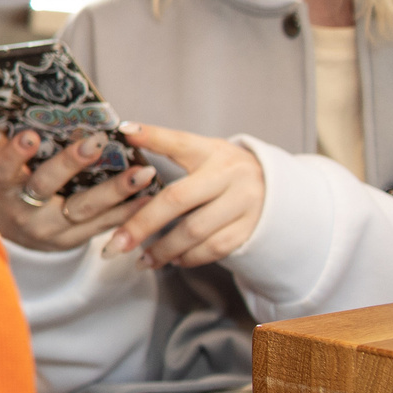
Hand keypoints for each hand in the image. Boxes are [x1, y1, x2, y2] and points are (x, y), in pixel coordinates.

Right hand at [0, 127, 158, 251]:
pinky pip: (103, 225)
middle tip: (96, 143)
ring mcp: (49, 230)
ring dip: (116, 190)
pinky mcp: (72, 241)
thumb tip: (42, 109)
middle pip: (46, 187)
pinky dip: (128, 210)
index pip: (4, 169)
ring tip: (143, 172)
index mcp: (5, 188)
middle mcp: (23, 211)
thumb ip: (19, 144)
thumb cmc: (17, 188)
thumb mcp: (10, 168)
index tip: (31, 135)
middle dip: (71, 164)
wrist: (17, 234)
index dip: (16, 154)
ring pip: (84, 209)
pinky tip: (149, 195)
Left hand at [104, 123, 266, 268]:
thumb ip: (168, 147)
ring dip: (164, 249)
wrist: (277, 190)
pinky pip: (215, 248)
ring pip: (195, 230)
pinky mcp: (251, 228)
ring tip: (142, 260)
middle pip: (178, 199)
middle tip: (116, 244)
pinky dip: (190, 257)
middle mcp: (229, 175)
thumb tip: (126, 133)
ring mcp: (243, 203)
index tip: (125, 131)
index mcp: (211, 151)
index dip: (152, 135)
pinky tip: (172, 260)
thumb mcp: (203, 152)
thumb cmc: (223, 171)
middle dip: (142, 223)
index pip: (178, 141)